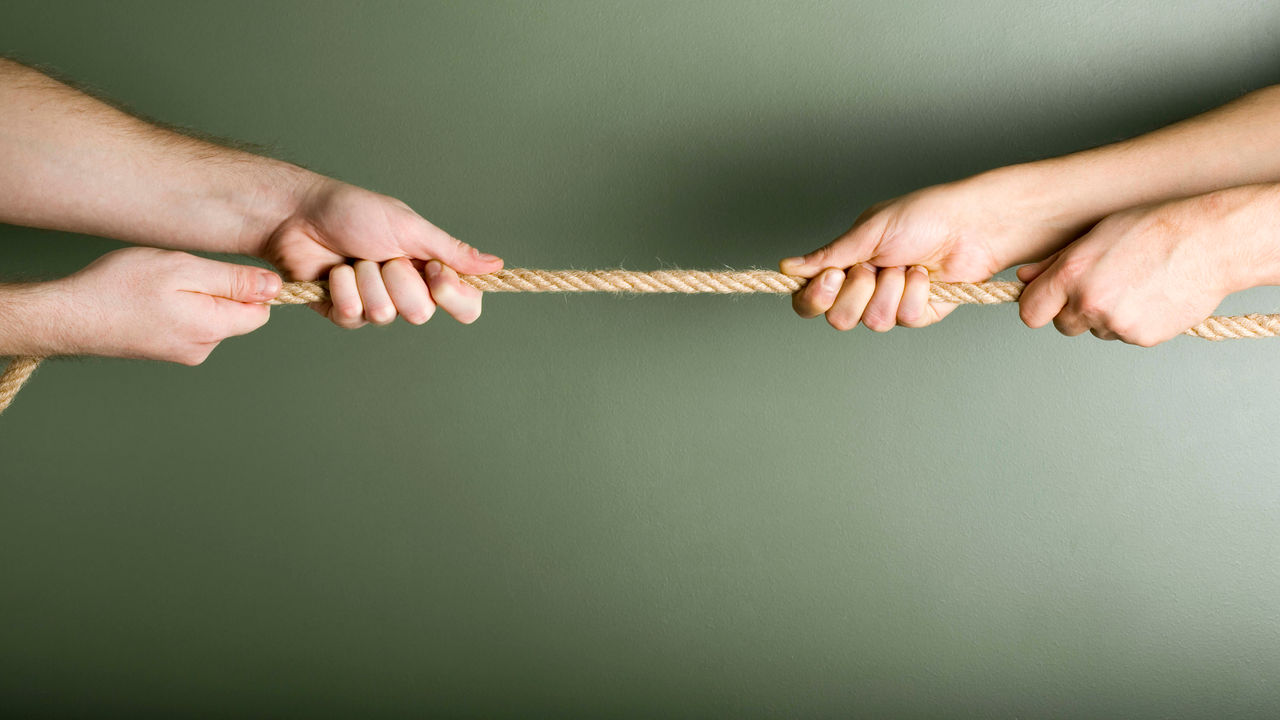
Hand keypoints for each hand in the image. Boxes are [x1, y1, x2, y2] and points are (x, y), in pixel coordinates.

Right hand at [53, 247, 278, 363]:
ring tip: (159, 287)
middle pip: (236, 314)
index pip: (260, 312)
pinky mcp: (165, 350)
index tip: (221, 272)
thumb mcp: (183, 269)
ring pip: (211, 317)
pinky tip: (149, 299)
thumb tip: (275, 287)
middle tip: (179, 276)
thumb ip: (233, 279)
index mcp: (212, 328)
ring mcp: (183, 353)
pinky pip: (189, 323)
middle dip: (218, 290)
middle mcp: (202, 348)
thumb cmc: (118, 288)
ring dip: (195, 297)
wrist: (65, 316)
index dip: (249, 287)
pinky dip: (177, 307)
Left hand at [259, 179, 502, 327]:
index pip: (465, 305)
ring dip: (366, 279)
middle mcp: (408, 291)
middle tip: (382, 254)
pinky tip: (334, 271)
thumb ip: (452, 251)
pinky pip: (354, 316)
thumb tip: (495, 264)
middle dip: (398, 279)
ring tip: (354, 258)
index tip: (433, 270)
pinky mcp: (345, 313)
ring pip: (386, 314)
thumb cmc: (354, 211)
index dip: (452, 295)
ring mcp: (377, 304)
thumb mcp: (410, 227)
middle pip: (422, 313)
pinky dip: (341, 288)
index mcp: (430, 270)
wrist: (299, 214)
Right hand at [780, 166, 1091, 330]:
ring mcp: (891, 301)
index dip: (815, 298)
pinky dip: (916, 295)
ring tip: (907, 265)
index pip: (810, 298)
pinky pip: (905, 320)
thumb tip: (789, 267)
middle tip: (875, 267)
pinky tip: (927, 276)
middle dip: (858, 292)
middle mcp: (864, 286)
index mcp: (845, 263)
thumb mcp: (868, 231)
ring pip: (873, 321)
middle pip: (838, 318)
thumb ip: (828, 255)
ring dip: (891, 290)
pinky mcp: (919, 313)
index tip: (831, 277)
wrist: (972, 225)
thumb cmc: (924, 215)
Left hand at [1017, 185, 1279, 345]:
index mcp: (1070, 275)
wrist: (1210, 242)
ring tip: (1135, 284)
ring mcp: (1116, 324)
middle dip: (1074, 311)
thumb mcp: (1096, 234)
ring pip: (1096, 331)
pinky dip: (1134, 323)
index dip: (1037, 307)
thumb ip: (1054, 262)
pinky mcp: (1142, 337)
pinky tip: (1152, 296)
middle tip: (1103, 285)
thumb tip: (1024, 279)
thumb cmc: (1153, 228)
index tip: (1046, 303)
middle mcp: (1089, 303)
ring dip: (1106, 316)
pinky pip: (1125, 337)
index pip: (1029, 313)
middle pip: (1062, 326)